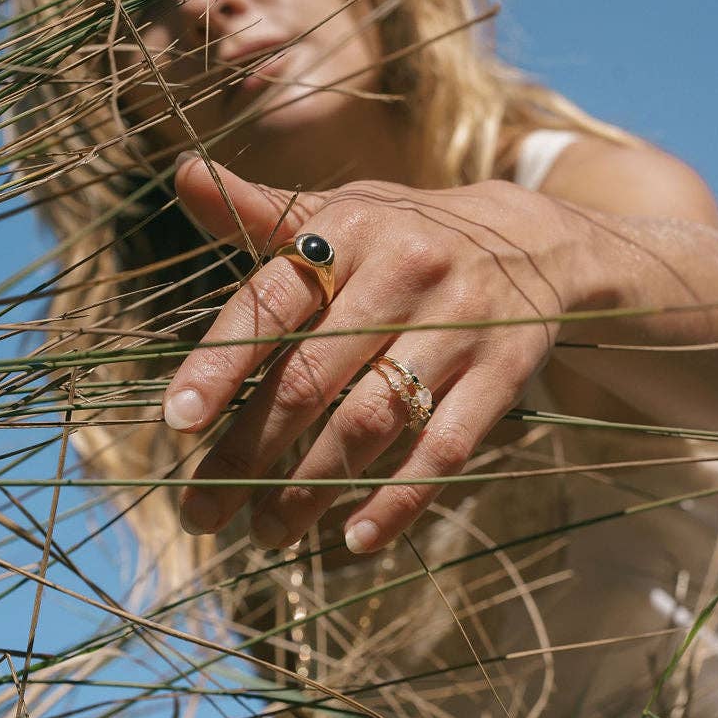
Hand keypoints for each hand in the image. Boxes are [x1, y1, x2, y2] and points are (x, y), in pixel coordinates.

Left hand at [164, 154, 583, 552]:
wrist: (541, 241)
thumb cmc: (411, 234)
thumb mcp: (348, 212)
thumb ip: (265, 214)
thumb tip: (182, 176)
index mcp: (352, 232)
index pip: (273, 301)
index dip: (222, 362)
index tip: (176, 421)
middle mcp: (406, 275)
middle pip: (313, 377)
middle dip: (250, 450)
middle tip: (202, 510)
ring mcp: (459, 327)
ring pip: (373, 421)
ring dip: (312, 488)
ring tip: (266, 534)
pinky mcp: (502, 375)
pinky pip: (446, 449)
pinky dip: (399, 500)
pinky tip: (356, 541)